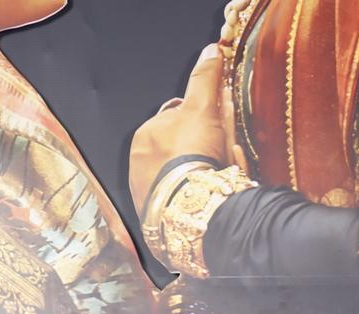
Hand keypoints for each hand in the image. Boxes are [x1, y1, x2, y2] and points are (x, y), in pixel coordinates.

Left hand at [129, 42, 227, 213]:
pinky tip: (206, 197)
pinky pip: (177, 199)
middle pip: (176, 148)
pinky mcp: (156, 217)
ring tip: (217, 177)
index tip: (217, 126)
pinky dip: (191, 196)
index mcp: (144, 135)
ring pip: (177, 175)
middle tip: (220, 155)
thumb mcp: (202, 109)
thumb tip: (210, 50)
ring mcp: (145, 193)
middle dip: (198, 148)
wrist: (191, 208)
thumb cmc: (192, 155)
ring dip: (196, 173)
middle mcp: (137, 164)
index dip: (200, 120)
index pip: (174, 118)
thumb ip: (205, 80)